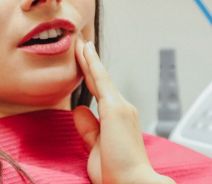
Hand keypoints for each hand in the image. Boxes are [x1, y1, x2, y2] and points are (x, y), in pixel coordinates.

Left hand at [73, 36, 174, 183]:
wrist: (132, 182)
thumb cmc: (117, 171)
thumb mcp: (96, 147)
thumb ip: (88, 128)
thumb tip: (79, 109)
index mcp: (119, 118)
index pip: (100, 91)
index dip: (90, 74)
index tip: (83, 60)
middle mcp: (123, 109)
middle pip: (100, 80)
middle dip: (89, 61)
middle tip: (80, 42)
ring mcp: (121, 107)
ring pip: (99, 77)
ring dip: (89, 58)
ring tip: (79, 40)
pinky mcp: (115, 109)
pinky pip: (100, 81)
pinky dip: (92, 64)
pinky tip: (85, 51)